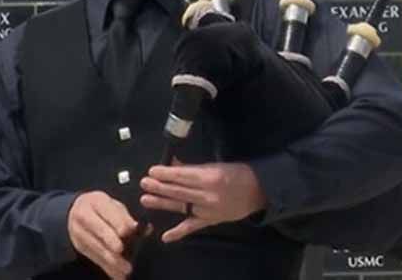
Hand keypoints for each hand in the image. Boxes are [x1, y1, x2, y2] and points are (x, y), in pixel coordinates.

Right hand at [67, 191, 136, 278]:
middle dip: (110, 241)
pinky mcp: (80, 248)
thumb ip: (126, 216)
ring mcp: (80, 233)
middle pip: (99, 229)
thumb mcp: (113, 205)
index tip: (127, 231)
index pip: (107, 211)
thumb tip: (142, 228)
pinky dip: (108, 269)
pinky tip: (119, 276)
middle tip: (121, 250)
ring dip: (111, 259)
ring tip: (126, 269)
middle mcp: (84, 216)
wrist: (76, 212)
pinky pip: (95, 259)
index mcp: (96, 201)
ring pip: (97, 247)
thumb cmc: (102, 208)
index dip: (117, 221)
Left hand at [140, 161, 266, 242]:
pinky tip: (165, 237)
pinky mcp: (210, 221)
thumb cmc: (236, 173)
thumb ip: (192, 168)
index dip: (166, 173)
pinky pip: (192, 227)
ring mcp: (208, 210)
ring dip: (162, 203)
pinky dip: (178, 232)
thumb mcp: (215, 166)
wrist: (258, 191)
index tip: (152, 170)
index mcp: (209, 177)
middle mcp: (207, 195)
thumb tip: (172, 164)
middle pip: (178, 191)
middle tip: (144, 183)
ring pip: (181, 206)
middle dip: (160, 187)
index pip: (182, 175)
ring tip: (145, 200)